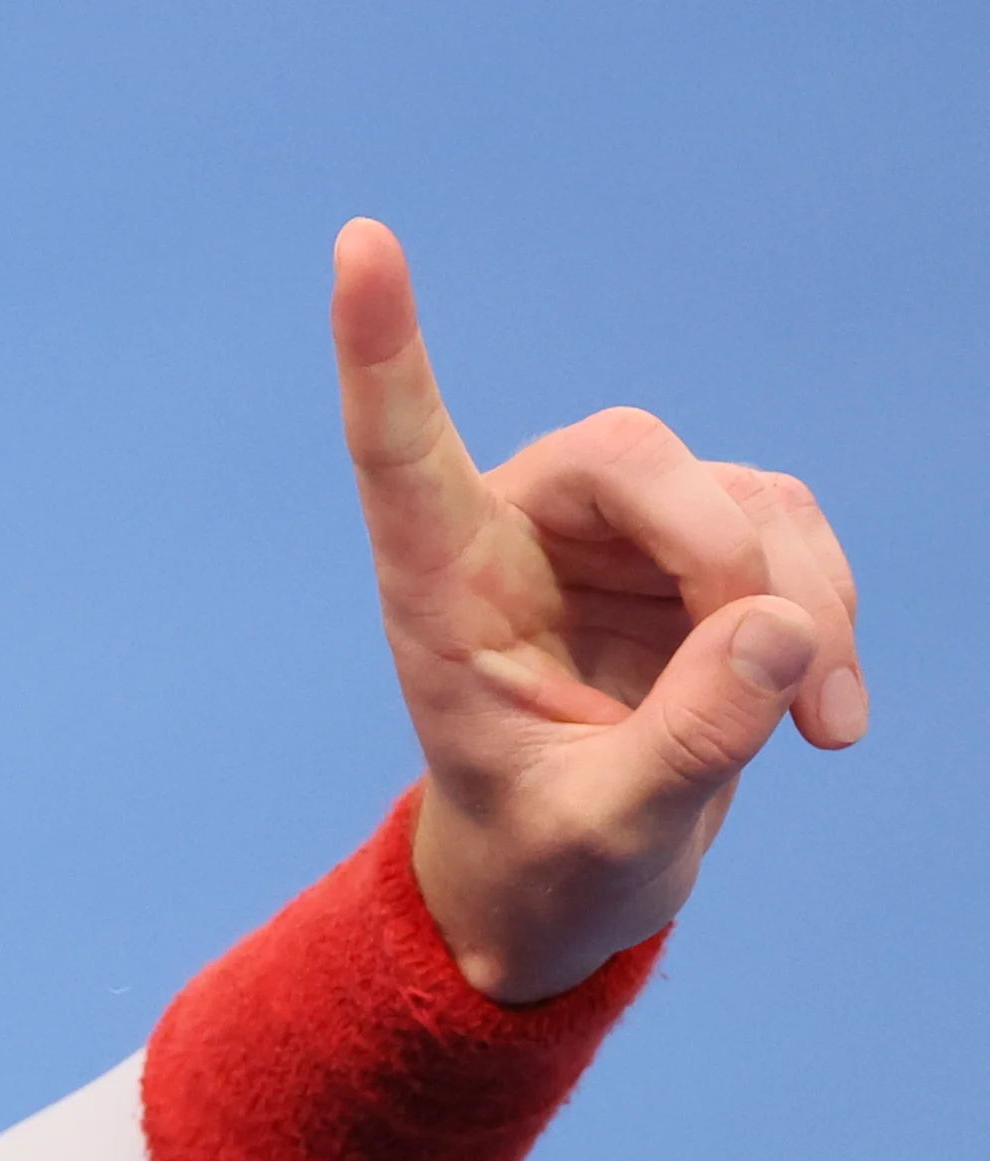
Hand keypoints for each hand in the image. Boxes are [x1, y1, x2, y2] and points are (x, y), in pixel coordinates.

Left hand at [330, 217, 865, 1004]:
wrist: (575, 884)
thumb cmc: (545, 862)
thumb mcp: (603, 835)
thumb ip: (684, 743)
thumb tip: (779, 629)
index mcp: (438, 593)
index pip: (399, 450)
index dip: (383, 347)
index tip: (361, 244)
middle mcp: (519, 535)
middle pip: (632, 457)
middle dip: (721, 553)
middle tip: (772, 669)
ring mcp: (615, 536)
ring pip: (735, 496)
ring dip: (800, 600)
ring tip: (813, 726)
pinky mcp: (700, 552)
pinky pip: (790, 538)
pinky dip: (830, 621)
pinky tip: (830, 720)